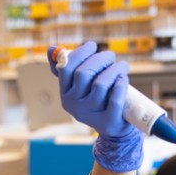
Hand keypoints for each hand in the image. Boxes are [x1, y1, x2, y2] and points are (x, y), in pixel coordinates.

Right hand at [46, 42, 141, 172]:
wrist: (114, 128)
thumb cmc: (99, 100)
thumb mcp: (81, 86)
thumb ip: (67, 68)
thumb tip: (52, 48)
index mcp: (65, 94)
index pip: (66, 68)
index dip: (79, 53)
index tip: (92, 45)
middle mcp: (74, 105)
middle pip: (83, 74)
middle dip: (99, 59)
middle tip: (110, 56)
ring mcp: (91, 115)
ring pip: (100, 84)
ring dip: (114, 69)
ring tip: (122, 66)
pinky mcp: (108, 122)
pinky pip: (114, 100)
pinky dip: (120, 86)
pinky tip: (123, 78)